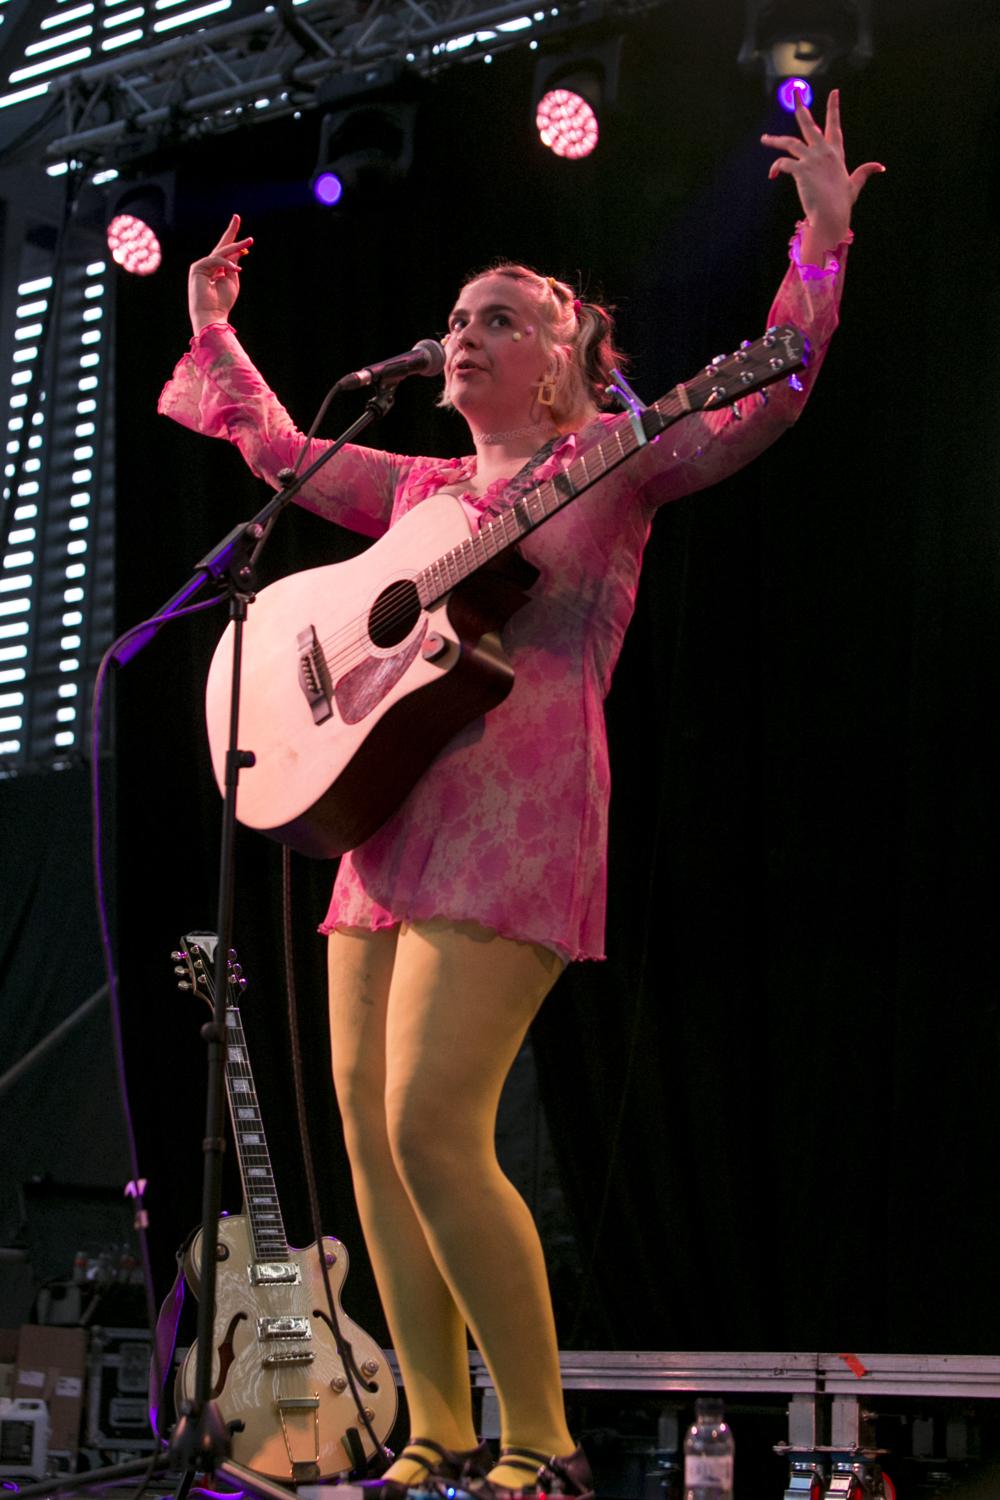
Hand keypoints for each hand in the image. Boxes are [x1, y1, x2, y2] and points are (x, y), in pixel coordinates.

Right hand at [188, 213, 252, 333]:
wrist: (212, 315)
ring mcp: (202, 266)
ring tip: (249, 241)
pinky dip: (227, 264)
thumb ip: (233, 265)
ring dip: (236, 246)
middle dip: (231, 232)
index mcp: (217, 269)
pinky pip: (215, 261)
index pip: (226, 252)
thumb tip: (238, 250)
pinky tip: (237, 270)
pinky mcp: (197, 268)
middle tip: (237, 217)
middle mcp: (208, 265)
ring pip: (221, 252)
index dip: (234, 240)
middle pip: (221, 246)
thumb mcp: (232, 280)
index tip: (243, 231)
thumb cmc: (223, 301)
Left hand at [761, 89, 883, 259]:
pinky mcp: (800, 169)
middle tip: (795, 93)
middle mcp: (823, 152)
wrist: (832, 215)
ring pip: (789, 142)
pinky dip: (775, 167)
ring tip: (765, 139)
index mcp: (835, 153)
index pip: (834, 125)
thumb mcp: (854, 185)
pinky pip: (782, 162)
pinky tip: (772, 175)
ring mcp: (811, 159)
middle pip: (808, 124)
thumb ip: (864, 172)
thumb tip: (880, 166)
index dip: (834, 108)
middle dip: (801, 106)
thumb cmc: (842, 203)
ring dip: (775, 140)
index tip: (834, 92)